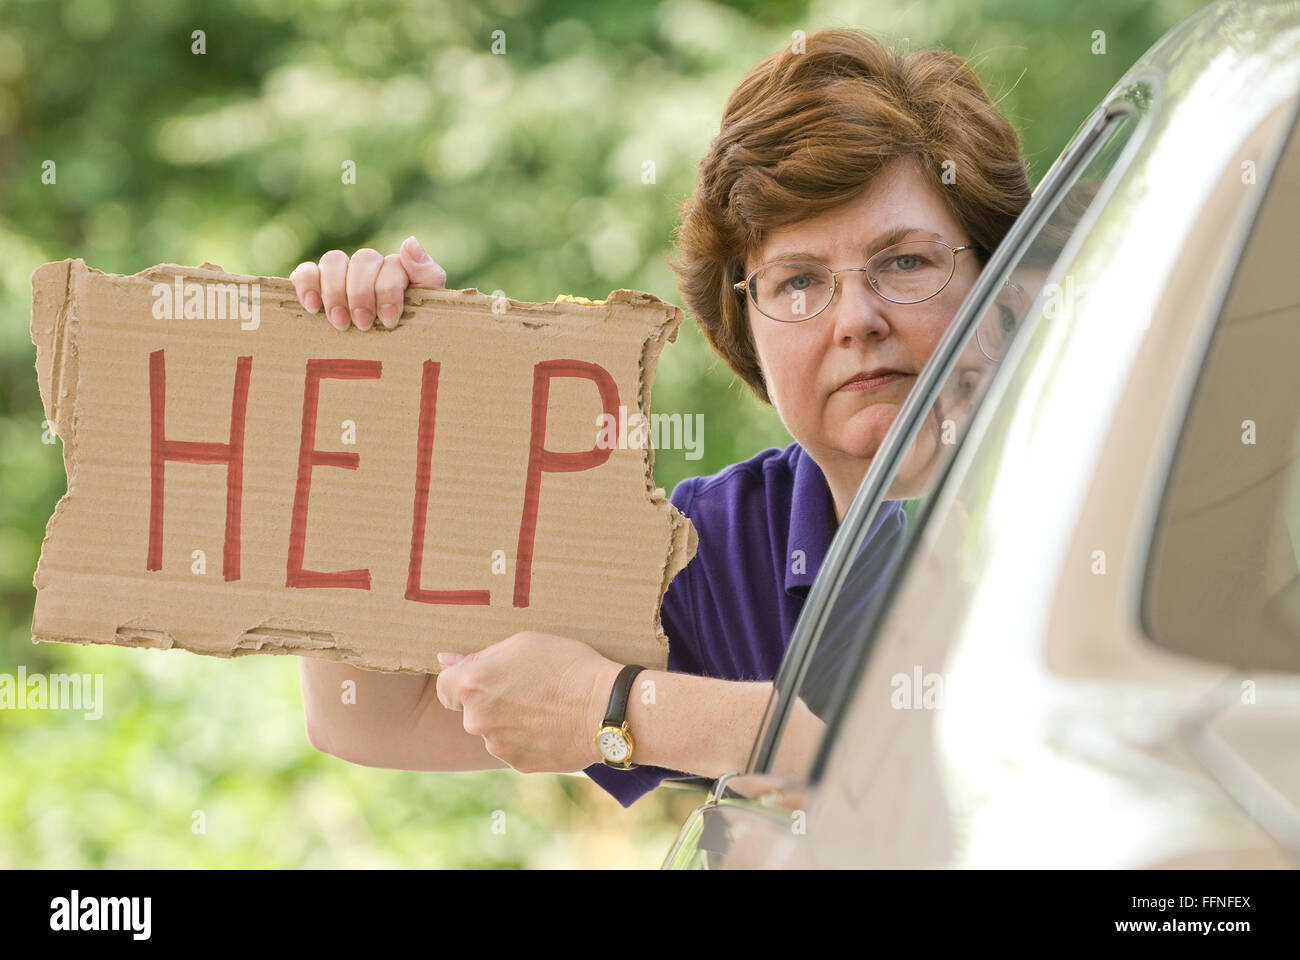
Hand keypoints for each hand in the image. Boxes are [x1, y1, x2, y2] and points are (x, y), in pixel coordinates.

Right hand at [289, 235, 447, 330]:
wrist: (393, 360)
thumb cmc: (411, 334)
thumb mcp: (428, 308)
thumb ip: (427, 275)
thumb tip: (408, 242)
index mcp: (398, 271)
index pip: (392, 266)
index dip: (388, 290)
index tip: (388, 320)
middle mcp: (369, 267)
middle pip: (362, 261)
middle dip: (362, 294)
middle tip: (363, 324)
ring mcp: (341, 274)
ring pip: (333, 261)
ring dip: (335, 291)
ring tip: (339, 322)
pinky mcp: (315, 285)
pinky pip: (304, 272)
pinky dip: (306, 284)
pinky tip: (312, 307)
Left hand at [434, 632, 622, 773]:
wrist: (606, 709)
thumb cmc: (567, 666)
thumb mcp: (524, 644)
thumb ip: (480, 655)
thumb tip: (444, 660)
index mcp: (473, 686)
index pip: (444, 688)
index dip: (462, 680)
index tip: (485, 678)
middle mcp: (477, 721)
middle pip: (470, 711)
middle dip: (491, 701)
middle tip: (528, 688)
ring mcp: (497, 746)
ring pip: (493, 731)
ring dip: (509, 721)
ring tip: (545, 707)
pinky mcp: (518, 764)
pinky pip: (514, 749)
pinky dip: (526, 739)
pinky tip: (551, 725)